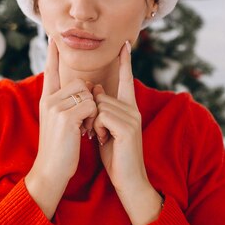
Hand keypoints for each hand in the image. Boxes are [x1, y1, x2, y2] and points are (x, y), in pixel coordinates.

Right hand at [25, 37, 96, 218]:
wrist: (51, 170)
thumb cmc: (60, 149)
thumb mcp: (60, 122)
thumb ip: (68, 103)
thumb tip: (88, 87)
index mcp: (46, 99)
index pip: (50, 71)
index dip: (52, 55)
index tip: (52, 38)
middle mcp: (48, 99)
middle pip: (80, 82)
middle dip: (90, 99)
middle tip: (85, 123)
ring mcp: (55, 107)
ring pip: (88, 93)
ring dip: (93, 111)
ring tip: (84, 129)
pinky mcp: (66, 116)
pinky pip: (91, 105)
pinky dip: (94, 119)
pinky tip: (85, 133)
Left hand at [92, 41, 161, 224]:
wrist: (128, 179)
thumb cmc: (114, 155)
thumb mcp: (106, 128)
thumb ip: (102, 109)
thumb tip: (94, 89)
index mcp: (129, 108)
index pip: (126, 80)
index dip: (125, 62)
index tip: (124, 44)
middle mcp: (133, 109)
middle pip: (101, 95)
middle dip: (92, 113)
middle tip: (98, 133)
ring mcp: (132, 117)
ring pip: (99, 105)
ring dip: (94, 123)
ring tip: (103, 138)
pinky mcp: (127, 127)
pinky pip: (101, 115)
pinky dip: (97, 128)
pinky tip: (105, 140)